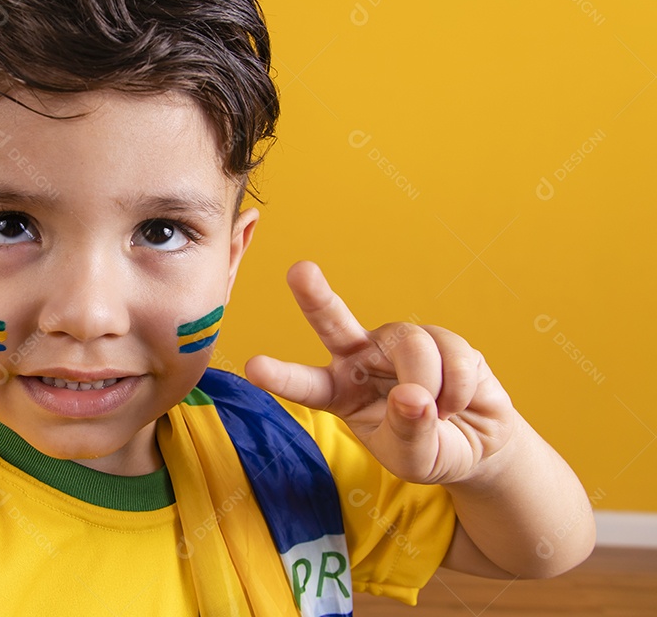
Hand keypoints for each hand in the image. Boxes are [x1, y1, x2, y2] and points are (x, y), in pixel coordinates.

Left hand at [245, 261, 518, 485]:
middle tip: (299, 271)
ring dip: (431, 387)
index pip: (305, 384)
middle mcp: (361, 358)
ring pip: (413, 347)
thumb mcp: (412, 459)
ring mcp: (398, 344)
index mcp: (338, 391)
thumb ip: (408, 433)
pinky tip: (458, 403)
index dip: (281, 376)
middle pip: (333, 321)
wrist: (477, 443)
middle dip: (316, 296)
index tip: (253, 367)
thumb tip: (413, 395)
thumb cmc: (429, 450)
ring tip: (439, 413)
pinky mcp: (440, 338)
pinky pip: (452, 355)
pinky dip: (459, 390)